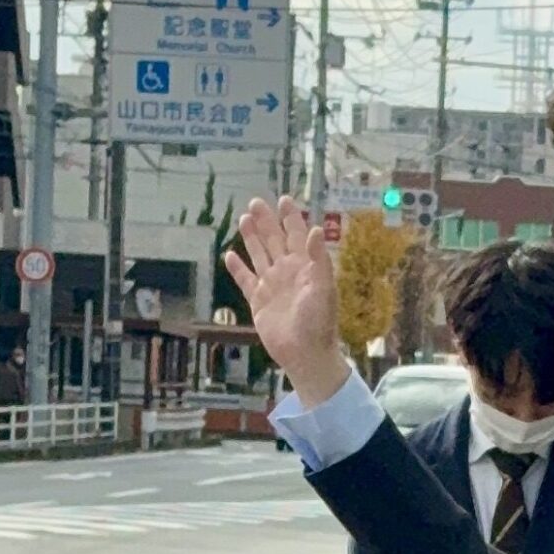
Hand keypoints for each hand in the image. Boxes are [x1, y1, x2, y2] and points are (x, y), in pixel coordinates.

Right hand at [222, 196, 346, 405]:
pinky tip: (229, 255)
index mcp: (305, 267)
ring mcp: (272, 286)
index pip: (297, 235)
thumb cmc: (319, 323)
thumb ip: (320, 259)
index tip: (284, 199)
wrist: (305, 354)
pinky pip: (245, 280)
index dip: (291, 218)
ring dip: (252, 237)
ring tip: (244, 218)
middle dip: (266, 221)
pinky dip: (237, 268)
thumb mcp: (324, 288)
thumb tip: (316, 229)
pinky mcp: (258, 301)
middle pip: (274, 240)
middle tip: (256, 202)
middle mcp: (287, 272)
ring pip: (259, 255)